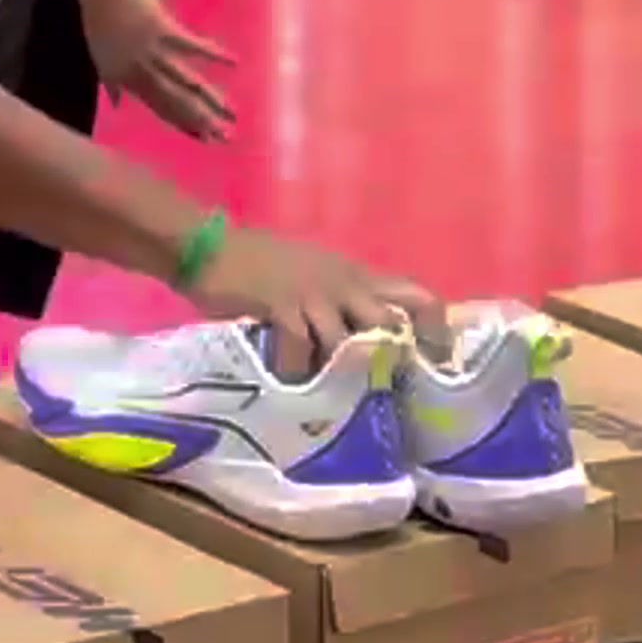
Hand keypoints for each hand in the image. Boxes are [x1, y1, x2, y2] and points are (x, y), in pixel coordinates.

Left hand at [79, 0, 231, 140]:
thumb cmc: (100, 22)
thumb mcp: (100, 59)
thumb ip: (112, 84)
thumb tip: (116, 105)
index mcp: (130, 80)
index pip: (161, 109)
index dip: (183, 125)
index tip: (204, 140)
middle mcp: (144, 72)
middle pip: (178, 102)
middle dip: (203, 121)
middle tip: (227, 136)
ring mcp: (155, 52)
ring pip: (188, 81)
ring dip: (211, 99)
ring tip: (233, 112)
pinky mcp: (166, 31)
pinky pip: (193, 46)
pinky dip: (214, 54)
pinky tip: (236, 62)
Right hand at [188, 224, 435, 376]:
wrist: (208, 249)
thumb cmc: (258, 264)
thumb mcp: (312, 276)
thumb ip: (340, 302)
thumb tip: (365, 342)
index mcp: (355, 274)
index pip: (416, 295)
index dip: (433, 330)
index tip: (433, 364)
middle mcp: (343, 282)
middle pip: (389, 319)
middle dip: (389, 356)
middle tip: (380, 389)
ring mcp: (314, 292)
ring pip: (347, 339)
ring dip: (338, 370)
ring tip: (330, 393)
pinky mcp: (282, 304)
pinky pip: (302, 346)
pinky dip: (297, 369)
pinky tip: (289, 379)